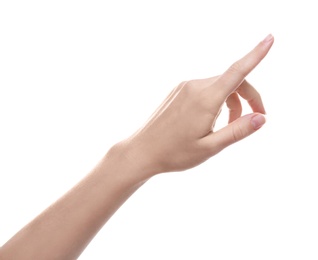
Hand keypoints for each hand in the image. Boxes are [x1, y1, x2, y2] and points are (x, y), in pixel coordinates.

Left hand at [120, 35, 273, 176]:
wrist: (142, 151)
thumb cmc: (174, 153)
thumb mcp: (210, 147)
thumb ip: (237, 131)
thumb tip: (261, 118)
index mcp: (205, 99)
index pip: (237, 72)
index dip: (256, 54)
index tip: (270, 39)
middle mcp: (195, 86)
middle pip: (233, 82)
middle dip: (247, 98)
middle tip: (253, 120)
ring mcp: (185, 87)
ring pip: (219, 86)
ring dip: (231, 102)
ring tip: (226, 127)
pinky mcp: (179, 91)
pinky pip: (205, 89)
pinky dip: (216, 100)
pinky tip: (210, 120)